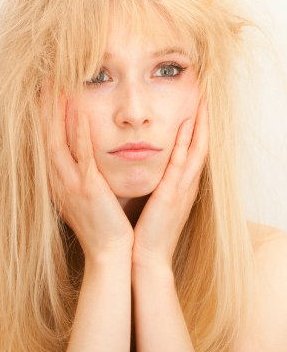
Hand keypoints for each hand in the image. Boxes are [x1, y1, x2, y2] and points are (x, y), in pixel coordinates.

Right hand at [47, 96, 133, 260]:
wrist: (109, 252)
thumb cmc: (101, 226)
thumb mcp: (84, 197)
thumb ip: (79, 176)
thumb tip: (80, 160)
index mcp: (57, 181)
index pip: (45, 142)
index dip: (42, 117)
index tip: (42, 94)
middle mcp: (57, 179)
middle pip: (45, 136)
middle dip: (43, 108)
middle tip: (43, 81)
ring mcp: (70, 183)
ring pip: (57, 140)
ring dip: (56, 112)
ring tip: (56, 86)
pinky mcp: (87, 186)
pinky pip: (81, 153)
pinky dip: (78, 130)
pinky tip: (79, 110)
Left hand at [133, 102, 207, 269]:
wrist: (144, 258)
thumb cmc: (145, 231)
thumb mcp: (152, 201)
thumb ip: (154, 183)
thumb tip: (146, 167)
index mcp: (180, 185)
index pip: (192, 148)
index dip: (197, 126)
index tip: (196, 103)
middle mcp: (186, 184)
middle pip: (200, 144)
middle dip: (204, 119)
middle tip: (206, 93)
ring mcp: (182, 189)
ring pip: (196, 149)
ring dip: (200, 124)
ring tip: (203, 101)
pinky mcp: (172, 195)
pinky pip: (181, 164)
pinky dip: (184, 143)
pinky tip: (185, 126)